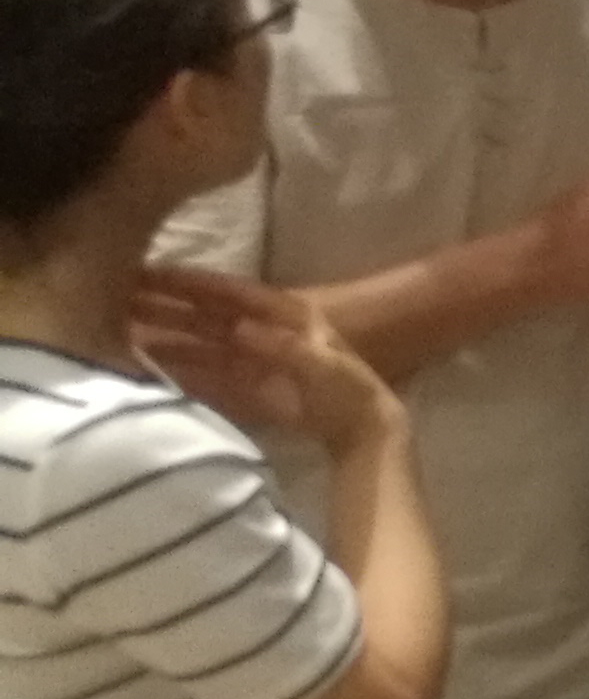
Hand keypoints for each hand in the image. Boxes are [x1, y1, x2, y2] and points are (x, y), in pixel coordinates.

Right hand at [132, 269, 398, 453]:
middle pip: (202, 316)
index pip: (228, 292)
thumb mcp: (324, 363)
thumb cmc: (351, 388)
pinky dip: (175, 373)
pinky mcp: (243, 389)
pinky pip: (202, 377)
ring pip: (196, 345)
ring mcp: (249, 361)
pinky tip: (144, 373)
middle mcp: (259, 332)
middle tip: (114, 300)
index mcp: (283, 314)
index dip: (189, 282)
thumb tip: (239, 328)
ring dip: (160, 341)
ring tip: (116, 335)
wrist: (363, 427)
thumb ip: (284, 347)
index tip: (149, 271)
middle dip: (162, 307)